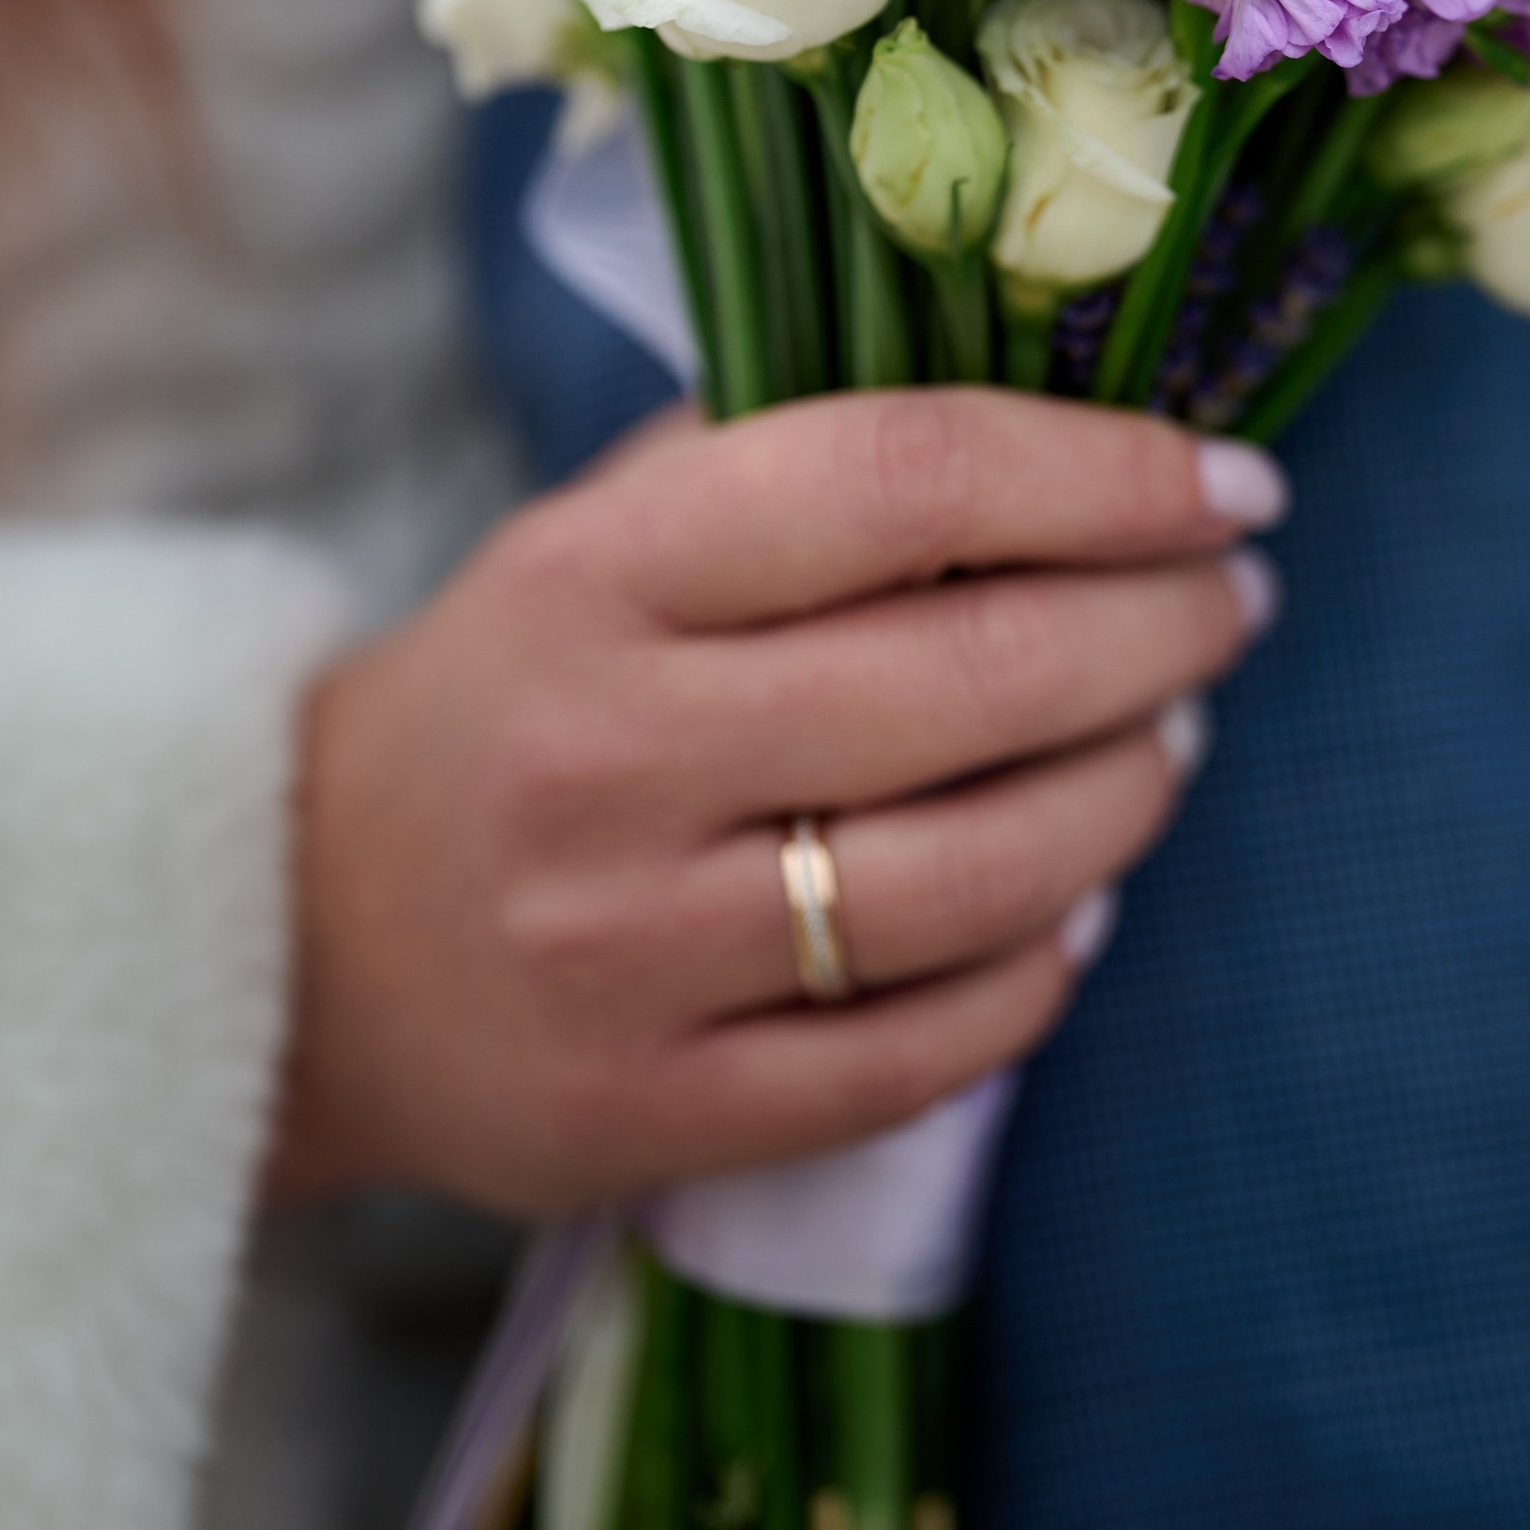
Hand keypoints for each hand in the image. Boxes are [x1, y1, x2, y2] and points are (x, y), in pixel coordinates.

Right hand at [270, 389, 1284, 1216]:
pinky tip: (1080, 902)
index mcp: (596, 574)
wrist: (296, 943)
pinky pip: (923, 1051)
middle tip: (1234, 604)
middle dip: (1160, 629)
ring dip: (1129, 796)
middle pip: (972, 676)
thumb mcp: (594, 536)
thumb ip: (789, 465)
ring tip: (1174, 740)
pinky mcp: (653, 1114)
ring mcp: (628, 953)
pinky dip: (1042, 971)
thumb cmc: (509, 696)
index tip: (1227, 482)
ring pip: (974, 875)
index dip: (1104, 472)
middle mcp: (609, 755)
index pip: (902, 481)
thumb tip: (1057, 415)